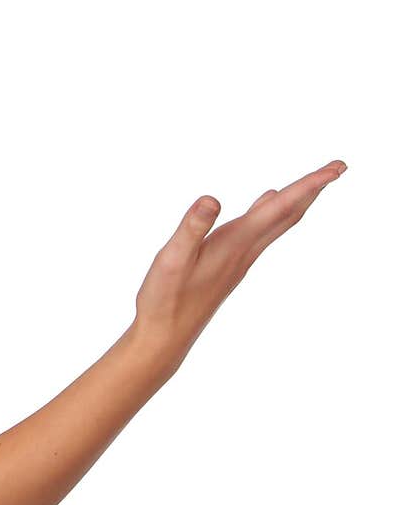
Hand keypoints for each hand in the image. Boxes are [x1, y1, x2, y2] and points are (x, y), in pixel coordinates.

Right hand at [131, 159, 347, 378]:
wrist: (166, 337)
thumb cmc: (165, 300)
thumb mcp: (172, 259)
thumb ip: (192, 228)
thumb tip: (212, 199)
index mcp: (235, 244)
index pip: (280, 208)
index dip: (309, 185)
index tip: (337, 169)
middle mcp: (245, 250)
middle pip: (289, 214)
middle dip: (314, 189)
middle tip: (339, 166)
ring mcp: (240, 259)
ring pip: (279, 223)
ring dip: (298, 200)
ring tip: (314, 181)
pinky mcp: (230, 264)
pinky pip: (262, 231)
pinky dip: (273, 211)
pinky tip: (268, 203)